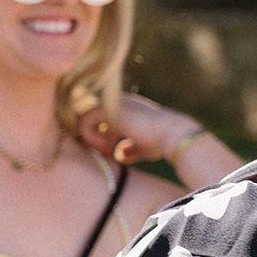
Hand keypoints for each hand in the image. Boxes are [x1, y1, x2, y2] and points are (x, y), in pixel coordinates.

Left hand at [78, 94, 199, 166]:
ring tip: (106, 150)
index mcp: (126, 107)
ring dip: (92, 138)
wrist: (172, 134)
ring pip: (85, 119)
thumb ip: (129, 149)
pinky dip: (90, 137)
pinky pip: (84, 121)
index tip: (111, 151)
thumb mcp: (142, 147)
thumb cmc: (162, 142)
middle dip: (94, 137)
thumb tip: (119, 155)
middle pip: (91, 118)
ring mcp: (111, 103)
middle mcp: (117, 101)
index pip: (101, 119)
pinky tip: (106, 147)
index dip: (101, 136)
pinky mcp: (107, 108)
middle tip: (106, 152)